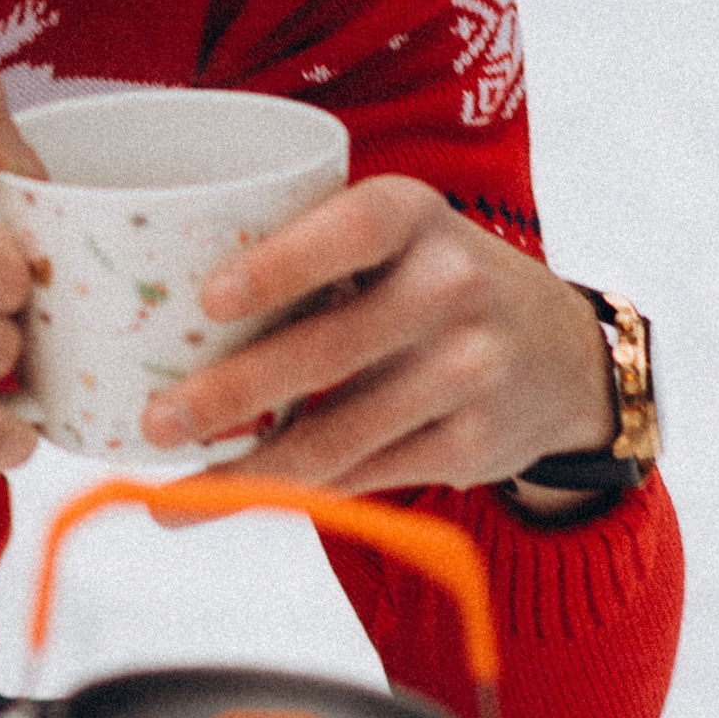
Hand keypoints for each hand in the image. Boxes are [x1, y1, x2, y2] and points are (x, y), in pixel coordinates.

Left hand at [138, 176, 615, 498]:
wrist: (562, 356)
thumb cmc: (432, 284)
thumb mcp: (397, 240)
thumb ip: (311, 256)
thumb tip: (163, 313)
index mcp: (416, 216)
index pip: (350, 234)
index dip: (280, 265)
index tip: (209, 299)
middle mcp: (451, 286)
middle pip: (328, 349)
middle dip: (232, 393)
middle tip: (156, 421)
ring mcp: (469, 370)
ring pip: (338, 435)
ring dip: (246, 472)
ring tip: (169, 497)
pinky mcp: (472, 444)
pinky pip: (363, 476)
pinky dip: (292, 494)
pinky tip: (235, 501)